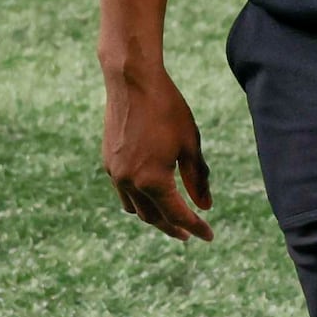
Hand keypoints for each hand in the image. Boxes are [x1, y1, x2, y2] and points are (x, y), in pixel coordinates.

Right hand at [102, 60, 214, 239]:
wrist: (132, 80)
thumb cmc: (167, 109)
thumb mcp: (190, 145)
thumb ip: (198, 179)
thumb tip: (205, 206)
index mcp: (152, 180)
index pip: (178, 215)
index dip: (195, 227)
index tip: (209, 236)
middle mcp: (129, 182)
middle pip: (153, 218)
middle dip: (173, 227)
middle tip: (189, 234)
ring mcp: (115, 173)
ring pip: (135, 208)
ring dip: (153, 216)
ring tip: (170, 217)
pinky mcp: (108, 161)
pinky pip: (123, 192)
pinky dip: (138, 200)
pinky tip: (150, 194)